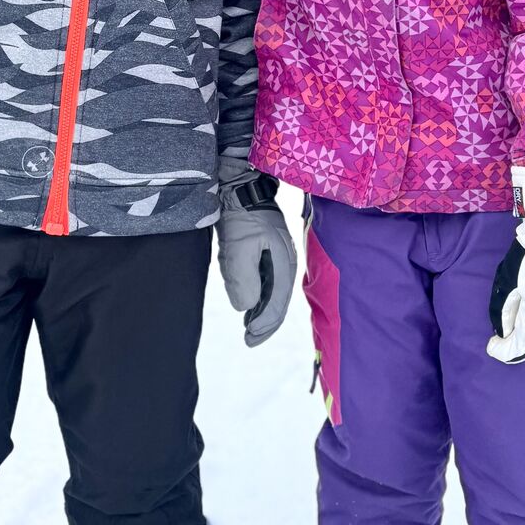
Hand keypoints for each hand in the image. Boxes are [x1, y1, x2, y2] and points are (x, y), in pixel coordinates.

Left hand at [216, 166, 295, 346]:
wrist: (240, 184)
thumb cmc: (240, 214)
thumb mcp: (239, 247)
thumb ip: (243, 279)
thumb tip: (247, 308)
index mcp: (283, 264)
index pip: (277, 304)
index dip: (264, 324)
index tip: (249, 338)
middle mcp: (285, 263)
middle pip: (279, 301)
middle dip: (265, 322)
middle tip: (249, 339)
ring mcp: (278, 256)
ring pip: (273, 292)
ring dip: (261, 310)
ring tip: (249, 327)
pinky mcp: (268, 250)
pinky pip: (267, 280)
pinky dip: (259, 295)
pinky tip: (249, 303)